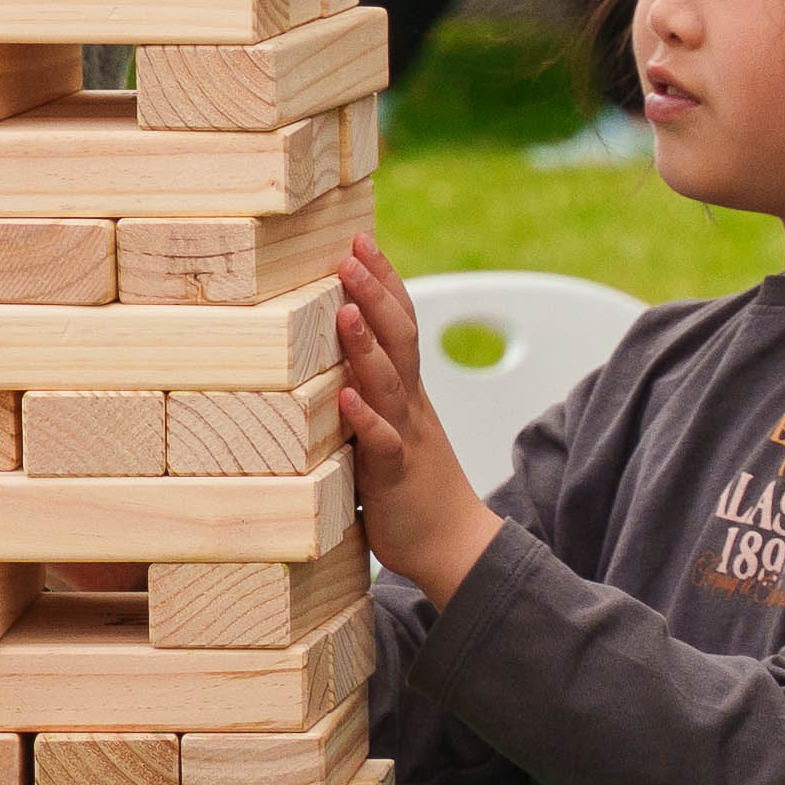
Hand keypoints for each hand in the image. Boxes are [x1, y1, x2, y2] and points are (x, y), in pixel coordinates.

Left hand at [327, 240, 496, 595]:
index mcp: (407, 391)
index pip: (400, 322)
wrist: (455, 546)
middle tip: (350, 252)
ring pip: (389, 383)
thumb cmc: (415, 488)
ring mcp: (405, 438)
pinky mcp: (394, 477)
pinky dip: (364, 420)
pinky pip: (381, 444)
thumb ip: (369, 393)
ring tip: (344, 308)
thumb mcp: (391, 428)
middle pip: (398, 337)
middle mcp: (410, 405)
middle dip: (375, 292)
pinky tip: (344, 399)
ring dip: (366, 345)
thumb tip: (330, 358)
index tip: (361, 238)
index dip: (384, 280)